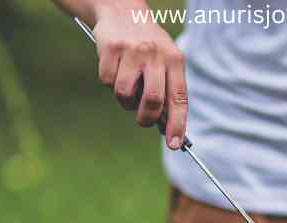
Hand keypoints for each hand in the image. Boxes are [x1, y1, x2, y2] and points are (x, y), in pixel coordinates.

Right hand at [92, 0, 187, 148]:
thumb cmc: (148, 48)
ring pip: (125, 95)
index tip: (174, 144)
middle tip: (143, 120)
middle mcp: (156, 54)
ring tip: (128, 85)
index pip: (179, 99)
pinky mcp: (111, 48)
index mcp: (175, 60)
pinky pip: (107, 82)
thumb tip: (166, 129)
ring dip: (125, 100)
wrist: (122, 11)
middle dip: (146, 118)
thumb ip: (167, 92)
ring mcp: (133, 51)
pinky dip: (109, 82)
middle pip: (153, 101)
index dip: (177, 124)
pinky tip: (115, 67)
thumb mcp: (165, 63)